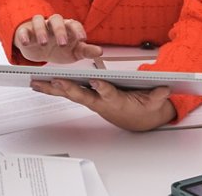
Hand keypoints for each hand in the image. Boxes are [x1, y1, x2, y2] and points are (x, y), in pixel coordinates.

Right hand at [14, 14, 102, 63]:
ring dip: (41, 30)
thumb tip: (99, 51)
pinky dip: (24, 35)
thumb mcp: (73, 52)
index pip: (73, 24)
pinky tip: (26, 42)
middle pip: (56, 19)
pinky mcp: (25, 32)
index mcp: (66, 27)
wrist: (38, 51)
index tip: (82, 39)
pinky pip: (23, 29)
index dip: (78, 30)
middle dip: (60, 30)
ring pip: (39, 20)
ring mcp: (38, 26)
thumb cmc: (58, 49)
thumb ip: (85, 51)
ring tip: (43, 43)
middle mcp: (52, 24)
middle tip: (62, 44)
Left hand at [31, 77, 175, 130]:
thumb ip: (158, 96)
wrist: (138, 120)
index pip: (110, 94)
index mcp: (117, 101)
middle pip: (82, 95)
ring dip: (53, 89)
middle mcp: (101, 102)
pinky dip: (54, 88)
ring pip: (70, 93)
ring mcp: (92, 100)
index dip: (103, 89)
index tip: (97, 82)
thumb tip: (164, 88)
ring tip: (36, 82)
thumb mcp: (155, 103)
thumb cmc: (144, 108)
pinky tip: (40, 84)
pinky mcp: (87, 97)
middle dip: (68, 88)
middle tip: (55, 81)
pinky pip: (68, 92)